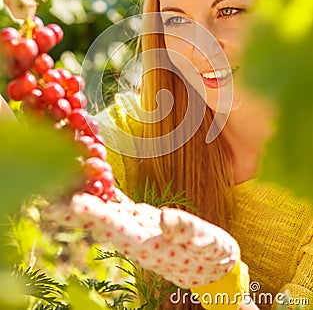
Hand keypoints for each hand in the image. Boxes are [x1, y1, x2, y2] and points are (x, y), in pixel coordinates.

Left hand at [43, 189, 239, 288]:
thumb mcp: (208, 243)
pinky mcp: (139, 219)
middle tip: (48, 193)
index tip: (75, 202)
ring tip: (61, 180)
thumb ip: (186, 230)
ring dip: (83, 195)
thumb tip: (166, 218)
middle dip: (75, 207)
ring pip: (104, 210)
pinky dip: (103, 190)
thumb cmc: (213, 255)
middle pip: (99, 220)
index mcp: (148, 245)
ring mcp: (135, 227)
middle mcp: (134, 236)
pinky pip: (117, 204)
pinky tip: (91, 177)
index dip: (96, 215)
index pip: (116, 228)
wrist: (212, 265)